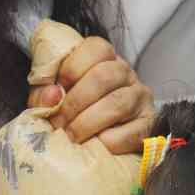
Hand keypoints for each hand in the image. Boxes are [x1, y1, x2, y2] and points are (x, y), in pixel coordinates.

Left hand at [26, 36, 153, 153]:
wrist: (104, 147)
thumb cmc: (76, 115)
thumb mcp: (56, 97)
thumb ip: (45, 92)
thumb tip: (52, 96)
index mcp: (104, 59)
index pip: (96, 48)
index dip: (71, 68)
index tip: (56, 91)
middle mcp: (126, 74)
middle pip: (103, 76)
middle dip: (74, 102)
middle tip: (58, 123)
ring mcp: (141, 99)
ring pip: (117, 103)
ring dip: (87, 123)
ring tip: (72, 137)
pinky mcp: (148, 126)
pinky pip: (130, 132)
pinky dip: (108, 141)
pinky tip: (96, 146)